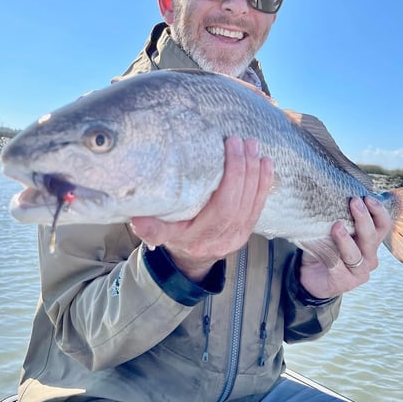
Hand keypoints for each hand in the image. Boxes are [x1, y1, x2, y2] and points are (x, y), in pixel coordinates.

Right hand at [131, 136, 273, 280]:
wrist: (191, 261)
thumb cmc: (176, 239)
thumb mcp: (162, 234)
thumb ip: (152, 228)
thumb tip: (137, 219)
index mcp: (204, 236)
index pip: (225, 206)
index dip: (232, 176)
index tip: (230, 147)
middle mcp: (226, 236)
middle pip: (242, 200)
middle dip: (244, 167)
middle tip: (241, 141)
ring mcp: (240, 234)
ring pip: (254, 200)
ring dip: (256, 170)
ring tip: (253, 145)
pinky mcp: (248, 228)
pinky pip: (260, 204)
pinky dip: (265, 182)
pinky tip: (266, 163)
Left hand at [299, 196, 392, 298]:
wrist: (311, 277)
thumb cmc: (324, 248)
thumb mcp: (332, 230)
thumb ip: (338, 218)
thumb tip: (332, 193)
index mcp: (371, 242)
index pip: (383, 225)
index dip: (378, 211)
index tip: (368, 197)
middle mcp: (370, 257)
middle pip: (372, 237)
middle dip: (364, 218)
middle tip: (354, 202)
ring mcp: (360, 272)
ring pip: (356, 253)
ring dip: (346, 239)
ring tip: (337, 225)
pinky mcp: (346, 283)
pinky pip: (338, 266)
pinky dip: (330, 254)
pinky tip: (322, 245)